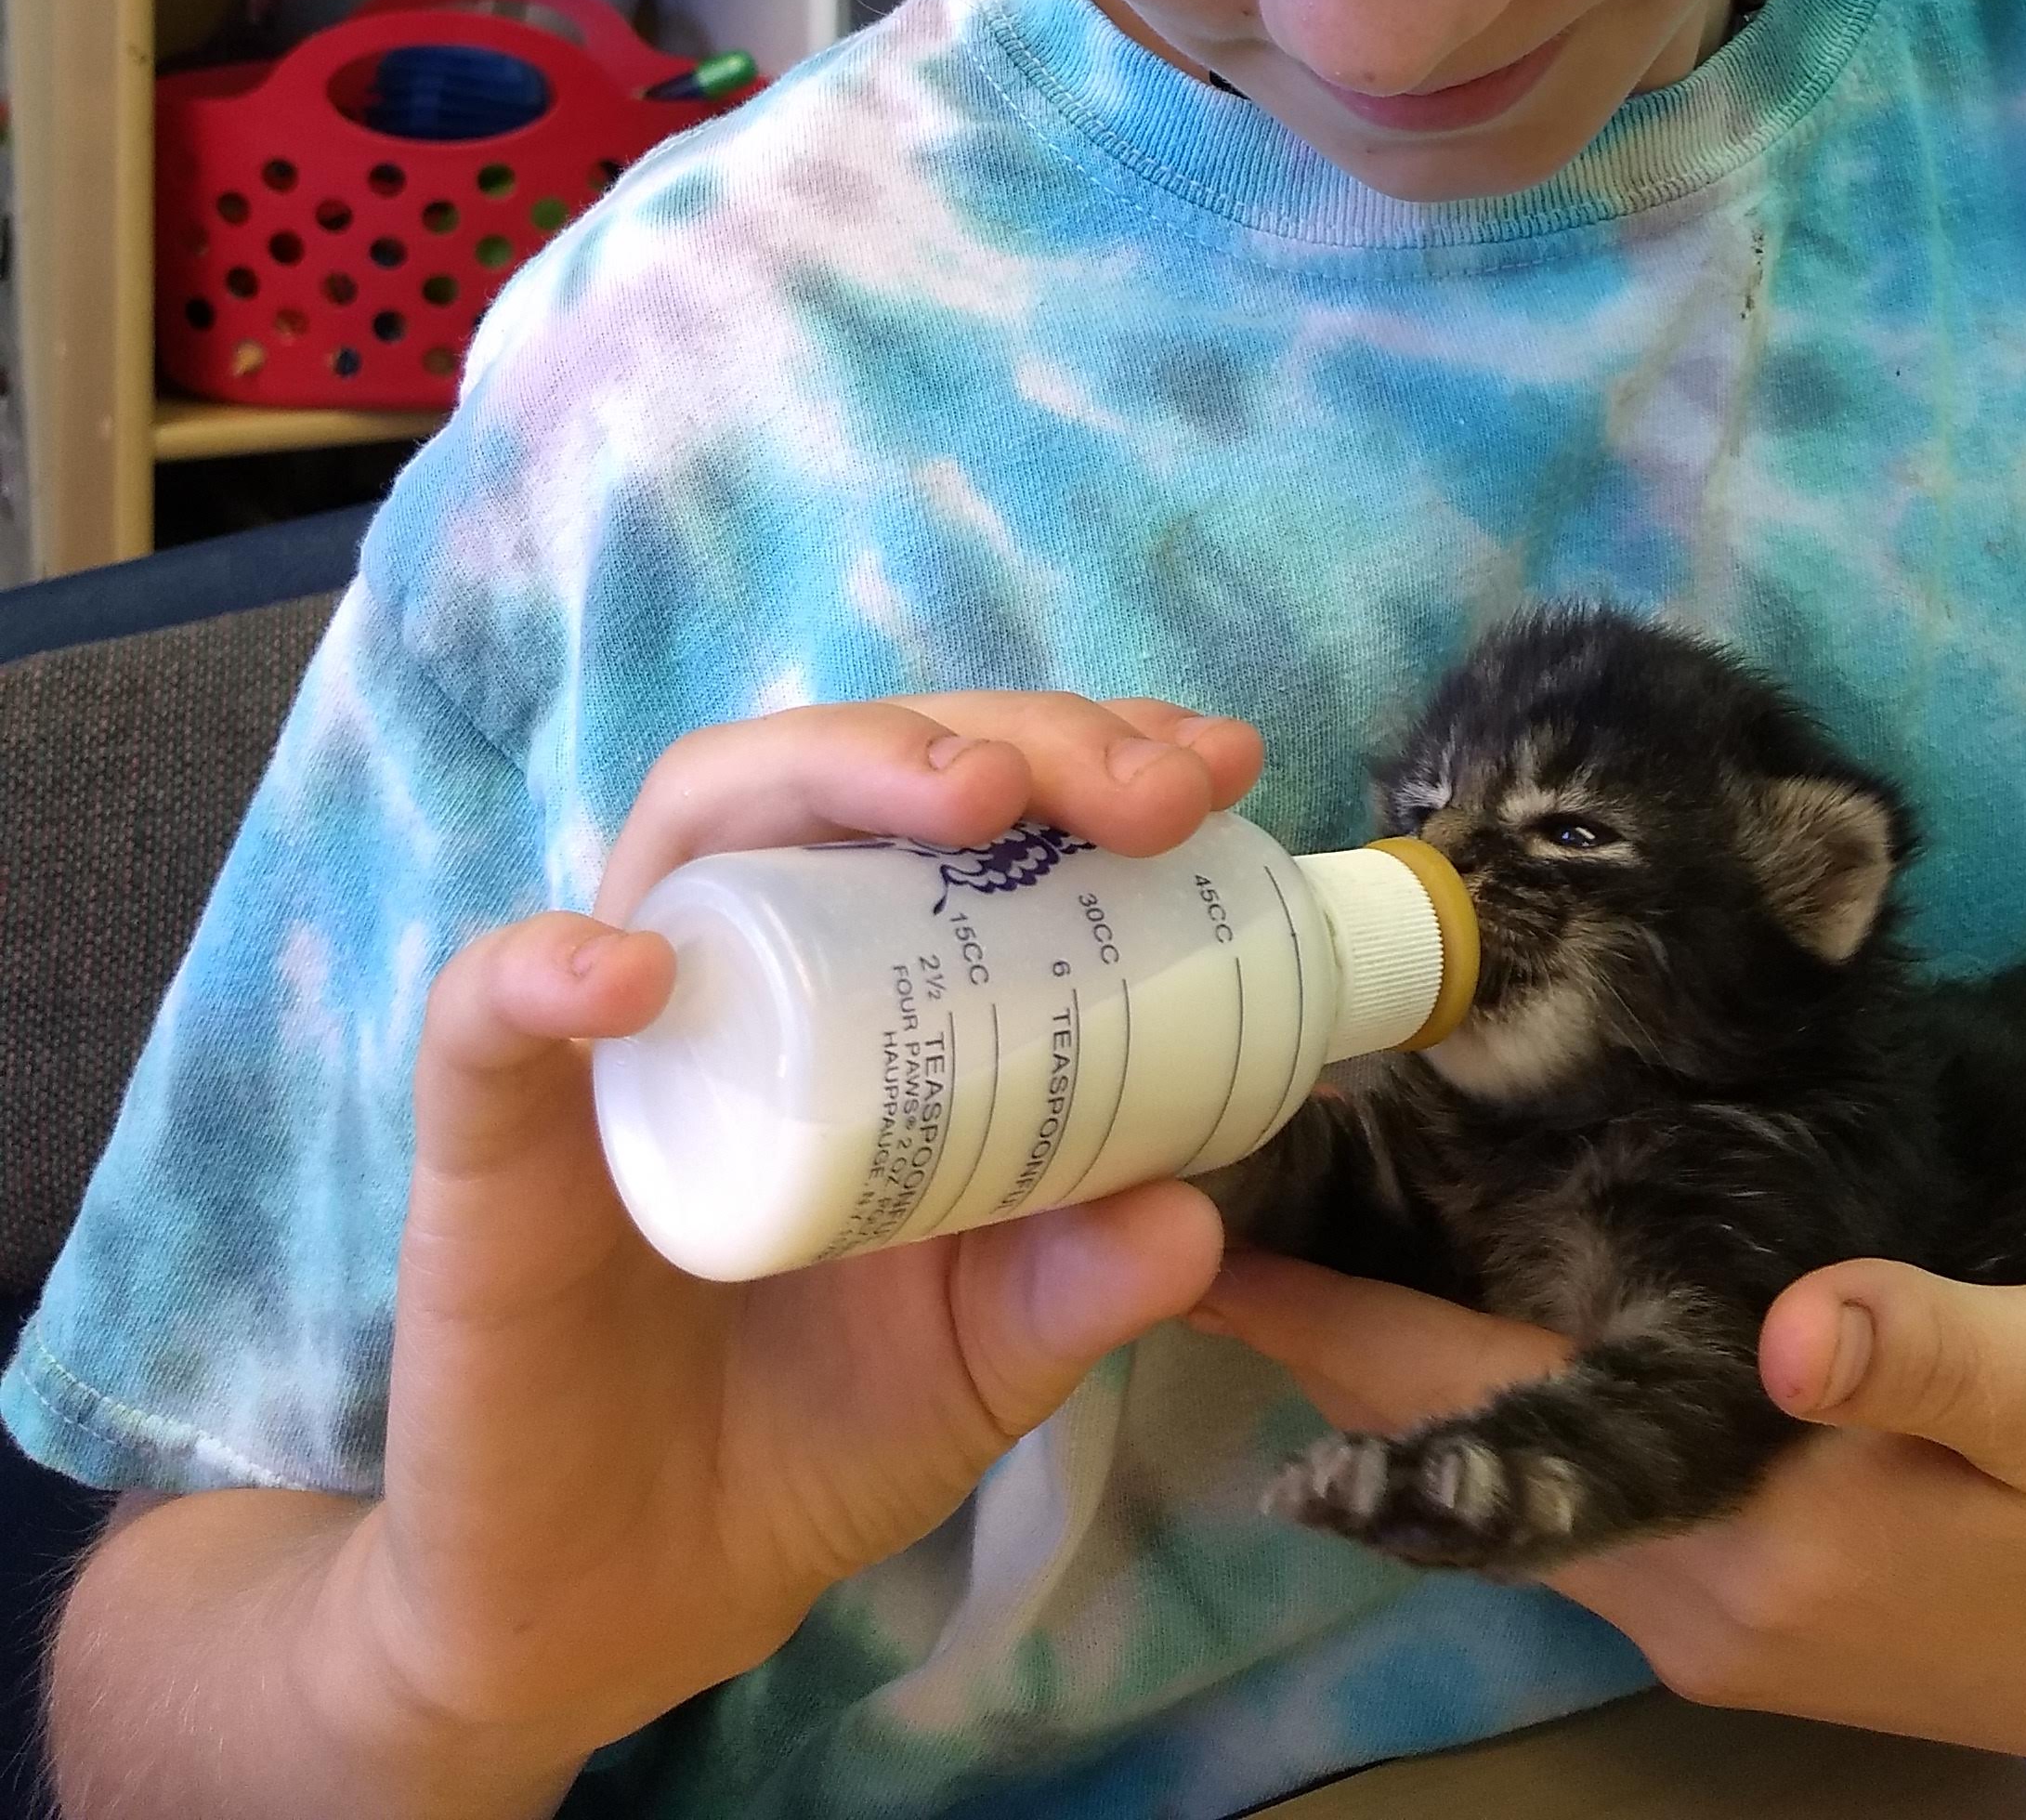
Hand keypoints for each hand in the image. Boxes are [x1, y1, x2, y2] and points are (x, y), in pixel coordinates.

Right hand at [315, 691, 1262, 1790]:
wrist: (630, 1610)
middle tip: (1144, 788)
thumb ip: (1080, 1290)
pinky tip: (637, 972)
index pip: (962, 798)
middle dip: (1010, 737)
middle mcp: (742, 959)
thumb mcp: (987, 1357)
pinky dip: (549, 967)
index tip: (1218, 768)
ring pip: (698, 820)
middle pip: (853, 769)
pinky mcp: (486, 1143)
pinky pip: (485, 1010)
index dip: (1086, 747)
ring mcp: (613, 1036)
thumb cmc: (813, 1428)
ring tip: (973, 797)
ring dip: (838, 770)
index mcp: (862, 974)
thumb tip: (1193, 1219)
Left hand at [1196, 1246, 2025, 1785]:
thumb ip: (1931, 1350)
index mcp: (1743, 1539)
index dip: (1328, 1326)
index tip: (1191, 1226)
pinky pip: (1572, 1466)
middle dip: (1322, 1321)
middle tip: (1200, 1165)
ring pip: (1501, 1458)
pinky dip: (1490, 1379)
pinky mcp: (1759, 1577)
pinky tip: (1471, 1287)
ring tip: (1295, 1203)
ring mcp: (1717, 1596)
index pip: (1474, 1422)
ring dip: (1395, 1348)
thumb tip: (1789, 1321)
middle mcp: (1690, 1590)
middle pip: (1451, 1443)